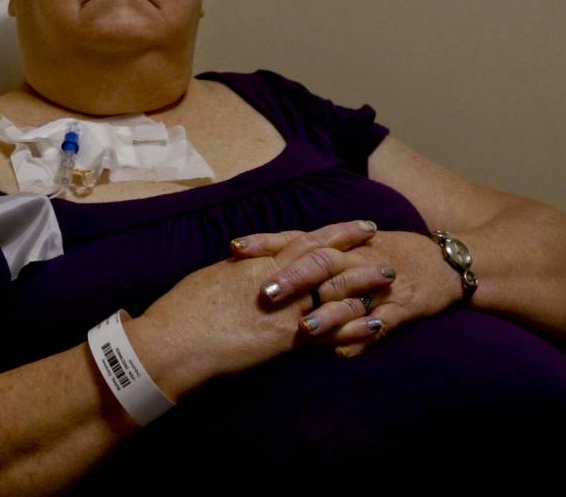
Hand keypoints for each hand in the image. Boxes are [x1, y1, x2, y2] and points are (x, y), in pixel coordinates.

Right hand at [139, 220, 380, 395]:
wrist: (175, 340)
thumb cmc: (183, 309)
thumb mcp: (213, 276)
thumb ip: (239, 269)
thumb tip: (249, 260)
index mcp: (256, 262)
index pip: (304, 240)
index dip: (334, 232)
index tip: (358, 225)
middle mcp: (276, 281)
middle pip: (326, 259)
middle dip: (357, 250)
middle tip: (384, 242)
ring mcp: (284, 310)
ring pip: (334, 291)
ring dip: (364, 284)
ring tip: (390, 278)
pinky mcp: (285, 340)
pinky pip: (329, 331)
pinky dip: (355, 327)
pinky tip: (376, 325)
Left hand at [232, 225, 462, 356]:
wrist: (441, 263)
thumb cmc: (380, 253)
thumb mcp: (343, 246)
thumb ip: (303, 252)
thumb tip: (251, 258)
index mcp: (337, 244)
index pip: (296, 239)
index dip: (266, 243)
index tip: (234, 249)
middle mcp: (355, 259)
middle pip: (321, 264)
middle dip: (293, 277)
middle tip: (265, 293)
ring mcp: (379, 284)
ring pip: (350, 297)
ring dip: (326, 313)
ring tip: (302, 328)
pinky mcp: (402, 307)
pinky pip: (383, 324)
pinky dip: (363, 337)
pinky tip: (344, 352)